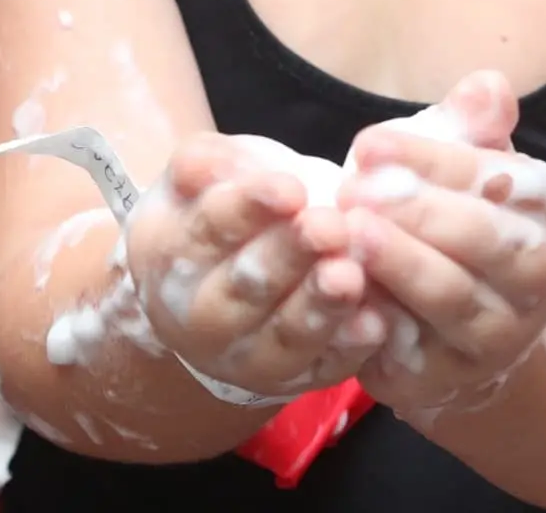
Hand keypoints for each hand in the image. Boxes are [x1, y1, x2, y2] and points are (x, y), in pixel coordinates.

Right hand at [124, 133, 383, 399]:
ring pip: (284, 336)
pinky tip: (373, 323)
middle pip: (246, 289)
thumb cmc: (216, 219)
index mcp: (172, 255)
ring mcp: (249, 355)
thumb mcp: (196, 182)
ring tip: (350, 276)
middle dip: (289, 257)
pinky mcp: (295, 379)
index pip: (209, 230)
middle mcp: (204, 317)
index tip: (290, 189)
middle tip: (329, 227)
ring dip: (319, 307)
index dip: (248, 209)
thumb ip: (201, 166)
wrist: (214, 293)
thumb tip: (207, 165)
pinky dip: (348, 349)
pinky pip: (323, 368)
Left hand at [339, 72, 545, 416]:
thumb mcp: (472, 172)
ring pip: (450, 300)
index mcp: (536, 212)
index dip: (430, 161)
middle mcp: (530, 277)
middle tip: (355, 189)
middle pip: (482, 241)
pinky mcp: (445, 377)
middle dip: (419, 213)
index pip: (492, 179)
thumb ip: (474, 127)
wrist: (485, 331)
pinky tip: (339, 292)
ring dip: (399, 265)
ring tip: (350, 234)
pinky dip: (376, 321)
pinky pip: (410, 351)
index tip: (368, 143)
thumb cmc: (463, 225)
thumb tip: (486, 85)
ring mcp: (492, 334)